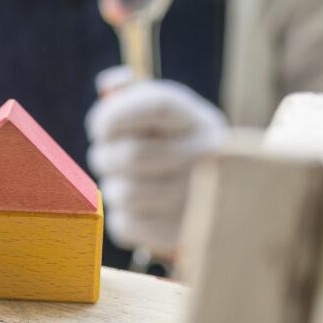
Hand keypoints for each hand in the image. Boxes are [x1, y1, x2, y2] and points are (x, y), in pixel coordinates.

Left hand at [85, 67, 225, 256]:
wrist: (224, 209)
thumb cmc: (177, 153)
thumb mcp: (170, 120)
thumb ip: (137, 98)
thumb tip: (109, 86)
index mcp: (201, 122)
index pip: (155, 106)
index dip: (114, 114)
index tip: (98, 127)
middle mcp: (206, 158)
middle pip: (129, 155)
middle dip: (104, 156)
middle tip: (106, 158)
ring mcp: (197, 200)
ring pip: (122, 193)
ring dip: (113, 188)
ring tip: (127, 184)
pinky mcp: (182, 236)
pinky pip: (125, 224)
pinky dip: (122, 217)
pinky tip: (140, 209)